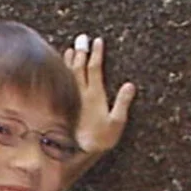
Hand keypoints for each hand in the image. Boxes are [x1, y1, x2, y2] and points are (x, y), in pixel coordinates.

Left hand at [62, 34, 134, 157]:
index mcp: (94, 95)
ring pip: (69, 75)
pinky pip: (62, 84)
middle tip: (82, 37)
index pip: (94, 69)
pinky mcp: (65, 105)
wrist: (78, 153)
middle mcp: (81, 94)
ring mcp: (71, 99)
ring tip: (70, 48)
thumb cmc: (100, 139)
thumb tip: (129, 85)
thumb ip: (122, 103)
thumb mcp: (117, 122)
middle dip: (81, 51)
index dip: (96, 54)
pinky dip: (62, 73)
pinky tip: (61, 68)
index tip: (97, 40)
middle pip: (79, 67)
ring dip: (70, 60)